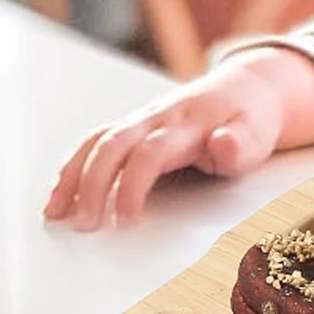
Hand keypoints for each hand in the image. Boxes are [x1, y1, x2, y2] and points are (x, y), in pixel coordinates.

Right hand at [45, 52, 297, 229]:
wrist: (248, 88)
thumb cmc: (251, 119)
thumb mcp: (258, 134)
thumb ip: (241, 143)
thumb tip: (223, 142)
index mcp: (187, 124)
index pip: (150, 155)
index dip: (133, 187)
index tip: (124, 222)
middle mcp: (157, 118)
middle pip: (112, 145)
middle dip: (91, 185)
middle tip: (82, 225)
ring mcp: (141, 119)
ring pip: (96, 141)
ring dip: (72, 176)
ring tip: (54, 213)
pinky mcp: (133, 125)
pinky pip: (95, 141)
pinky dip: (73, 166)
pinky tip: (60, 194)